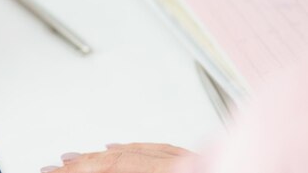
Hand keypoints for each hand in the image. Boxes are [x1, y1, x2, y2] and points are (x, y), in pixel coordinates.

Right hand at [41, 143, 195, 172]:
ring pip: (132, 151)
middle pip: (117, 159)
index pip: (113, 169)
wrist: (265, 171)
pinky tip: (113, 148)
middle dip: (80, 164)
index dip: (79, 171)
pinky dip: (126, 149)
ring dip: (97, 156)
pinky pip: (153, 148)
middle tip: (53, 167)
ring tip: (73, 159)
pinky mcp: (194, 159)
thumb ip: (129, 171)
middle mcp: (179, 164)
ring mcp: (187, 159)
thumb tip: (100, 166)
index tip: (53, 171)